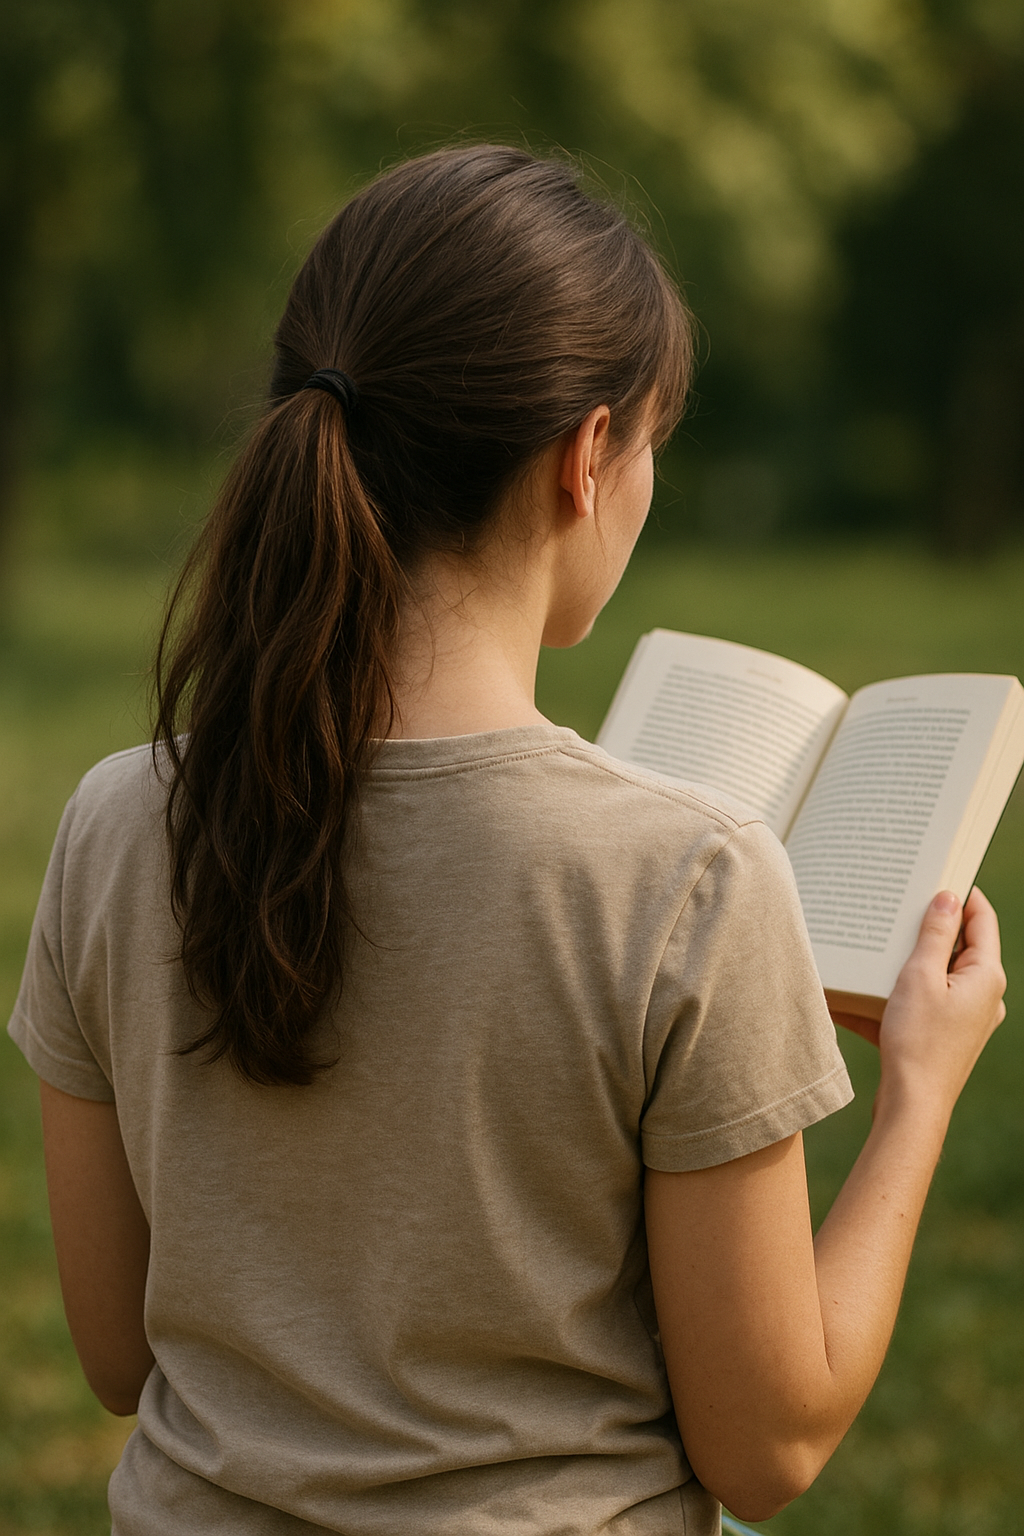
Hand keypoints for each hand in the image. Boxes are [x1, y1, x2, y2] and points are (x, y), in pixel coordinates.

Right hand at [876, 887, 1005, 1114]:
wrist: (913, 1106)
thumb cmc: (917, 1041)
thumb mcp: (920, 977)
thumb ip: (935, 934)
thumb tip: (948, 898)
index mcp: (986, 976)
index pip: (982, 918)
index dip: (962, 893)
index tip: (936, 874)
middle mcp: (985, 996)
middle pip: (959, 947)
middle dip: (927, 928)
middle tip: (898, 907)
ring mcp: (968, 1018)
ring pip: (938, 975)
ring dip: (908, 962)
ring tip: (876, 949)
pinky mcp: (947, 1036)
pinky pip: (924, 1003)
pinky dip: (898, 994)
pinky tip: (862, 994)